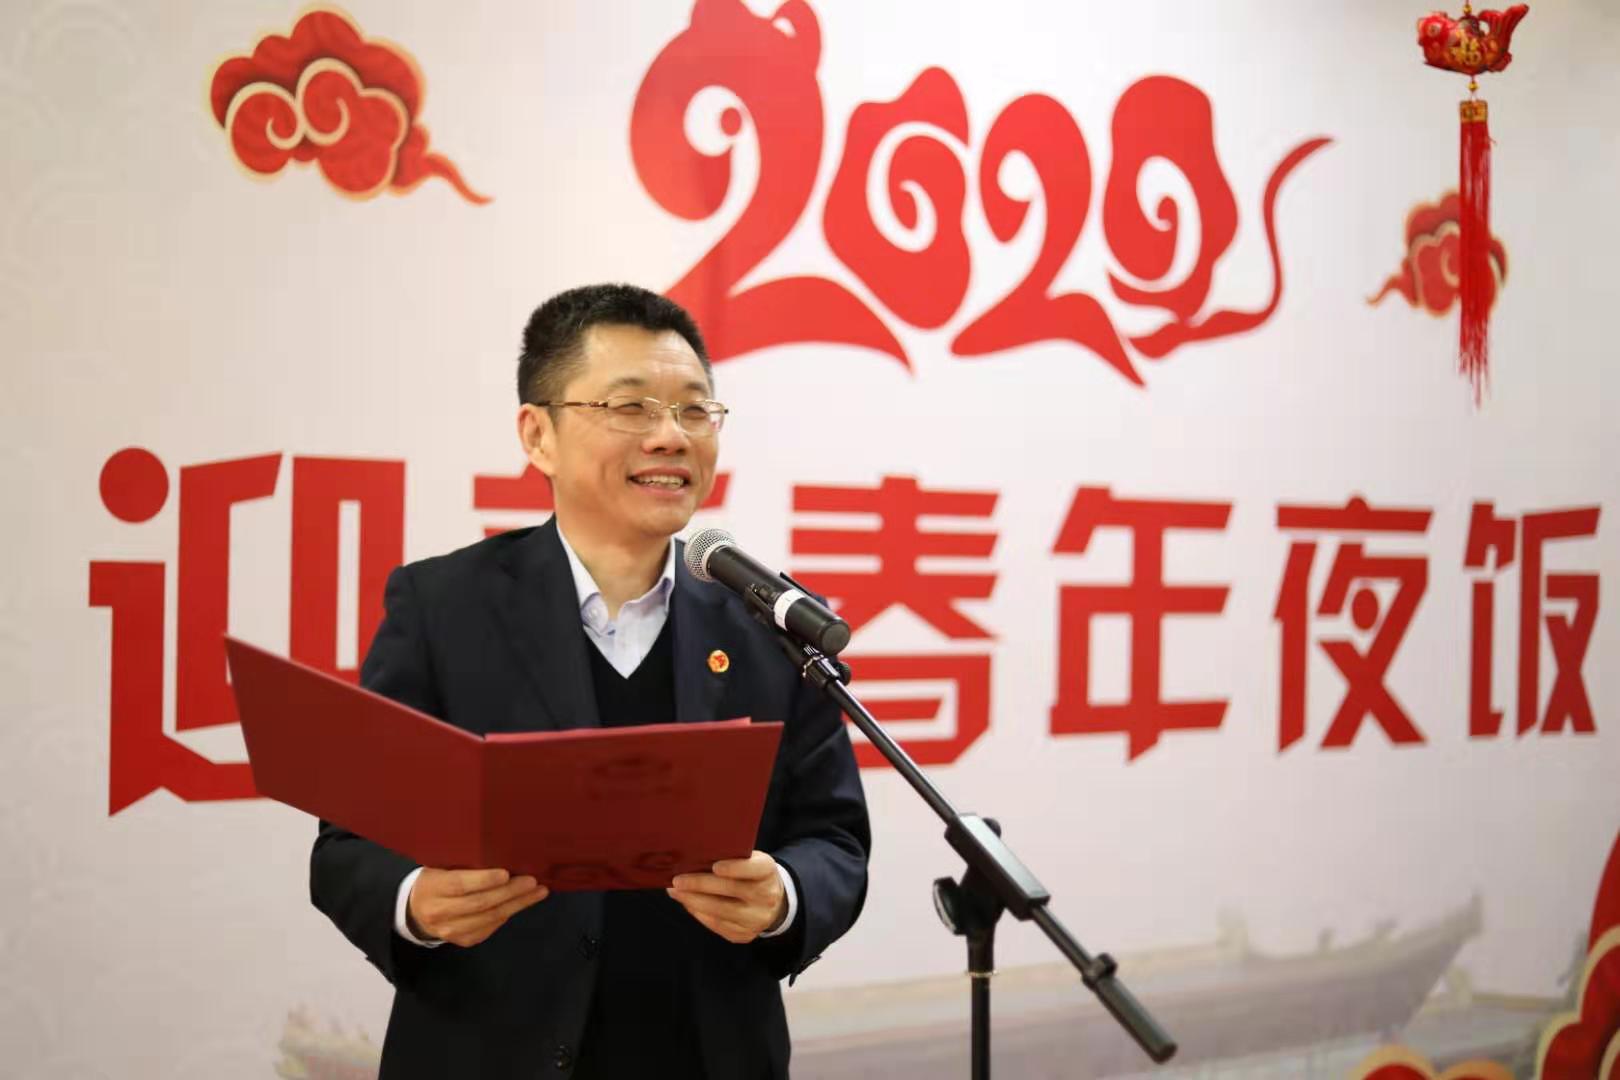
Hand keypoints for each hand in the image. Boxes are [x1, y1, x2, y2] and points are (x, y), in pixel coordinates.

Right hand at [407, 867, 548, 946]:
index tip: (506, 873)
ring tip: (538, 892)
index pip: (459, 885)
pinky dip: (508, 914)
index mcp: (433, 888)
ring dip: (517, 905)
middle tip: (532, 881)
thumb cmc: (435, 879)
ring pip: (490, 918)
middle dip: (510, 892)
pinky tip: (522, 902)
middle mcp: (440, 912)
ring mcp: (452, 931)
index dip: (484, 880)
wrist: (416, 911)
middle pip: (480, 904)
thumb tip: (499, 850)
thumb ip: (462, 862)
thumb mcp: (439, 865)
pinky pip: (491, 927)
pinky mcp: (464, 940)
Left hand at [667, 851, 787, 944]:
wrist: (774, 903)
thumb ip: (731, 857)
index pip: (754, 869)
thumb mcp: (750, 860)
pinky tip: (688, 903)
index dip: (735, 868)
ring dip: (693, 901)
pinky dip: (699, 913)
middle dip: (700, 885)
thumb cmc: (752, 875)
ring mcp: (756, 919)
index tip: (715, 867)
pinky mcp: (745, 934)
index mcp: (768, 872)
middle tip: (677, 881)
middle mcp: (766, 897)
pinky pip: (717, 925)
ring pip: (720, 911)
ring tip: (676, 892)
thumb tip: (696, 857)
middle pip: (731, 890)